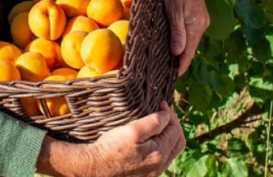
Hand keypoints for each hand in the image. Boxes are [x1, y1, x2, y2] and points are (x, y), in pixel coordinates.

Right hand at [37, 102, 184, 176]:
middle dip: (173, 125)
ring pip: (170, 151)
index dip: (171, 114)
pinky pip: (161, 158)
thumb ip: (155, 122)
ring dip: (167, 135)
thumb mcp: (133, 130)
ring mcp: (153, 172)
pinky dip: (161, 145)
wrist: (94, 167)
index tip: (161, 103)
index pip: (175, 130)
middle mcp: (160, 166)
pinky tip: (151, 138)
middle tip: (164, 112)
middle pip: (178, 143)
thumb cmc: (111, 148)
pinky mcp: (145, 174)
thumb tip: (167, 116)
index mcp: (160, 154)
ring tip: (158, 123)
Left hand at [153, 0, 208, 75]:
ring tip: (165, 64)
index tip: (172, 79)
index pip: (189, 51)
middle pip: (190, 47)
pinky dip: (179, 39)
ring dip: (178, 50)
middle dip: (179, 60)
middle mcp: (202, 22)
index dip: (181, 66)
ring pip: (188, 39)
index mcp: (198, 23)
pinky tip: (170, 45)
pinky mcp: (194, 14)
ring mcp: (199, 18)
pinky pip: (187, 31)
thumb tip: (178, 53)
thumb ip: (177, 30)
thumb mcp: (172, 8)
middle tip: (164, 76)